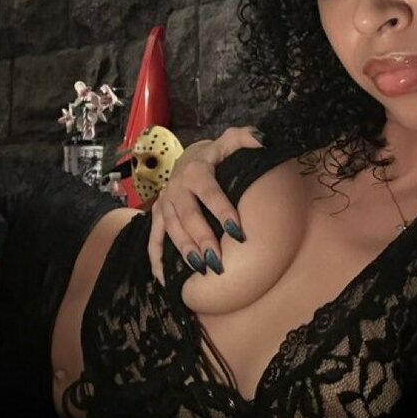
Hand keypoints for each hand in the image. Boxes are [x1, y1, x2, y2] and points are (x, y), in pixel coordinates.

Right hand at [147, 126, 264, 284]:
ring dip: (184, 250)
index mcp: (196, 171)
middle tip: (217, 261)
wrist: (187, 157)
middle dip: (202, 239)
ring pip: (171, 229)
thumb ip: (246, 138)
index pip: (210, 193)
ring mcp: (164, 203)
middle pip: (188, 216)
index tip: (238, 232)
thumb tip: (264, 141)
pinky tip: (165, 279)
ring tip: (200, 269)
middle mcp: (176, 188)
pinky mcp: (157, 216)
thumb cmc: (215, 155)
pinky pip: (153, 239)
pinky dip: (156, 259)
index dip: (223, 211)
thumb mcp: (230, 141)